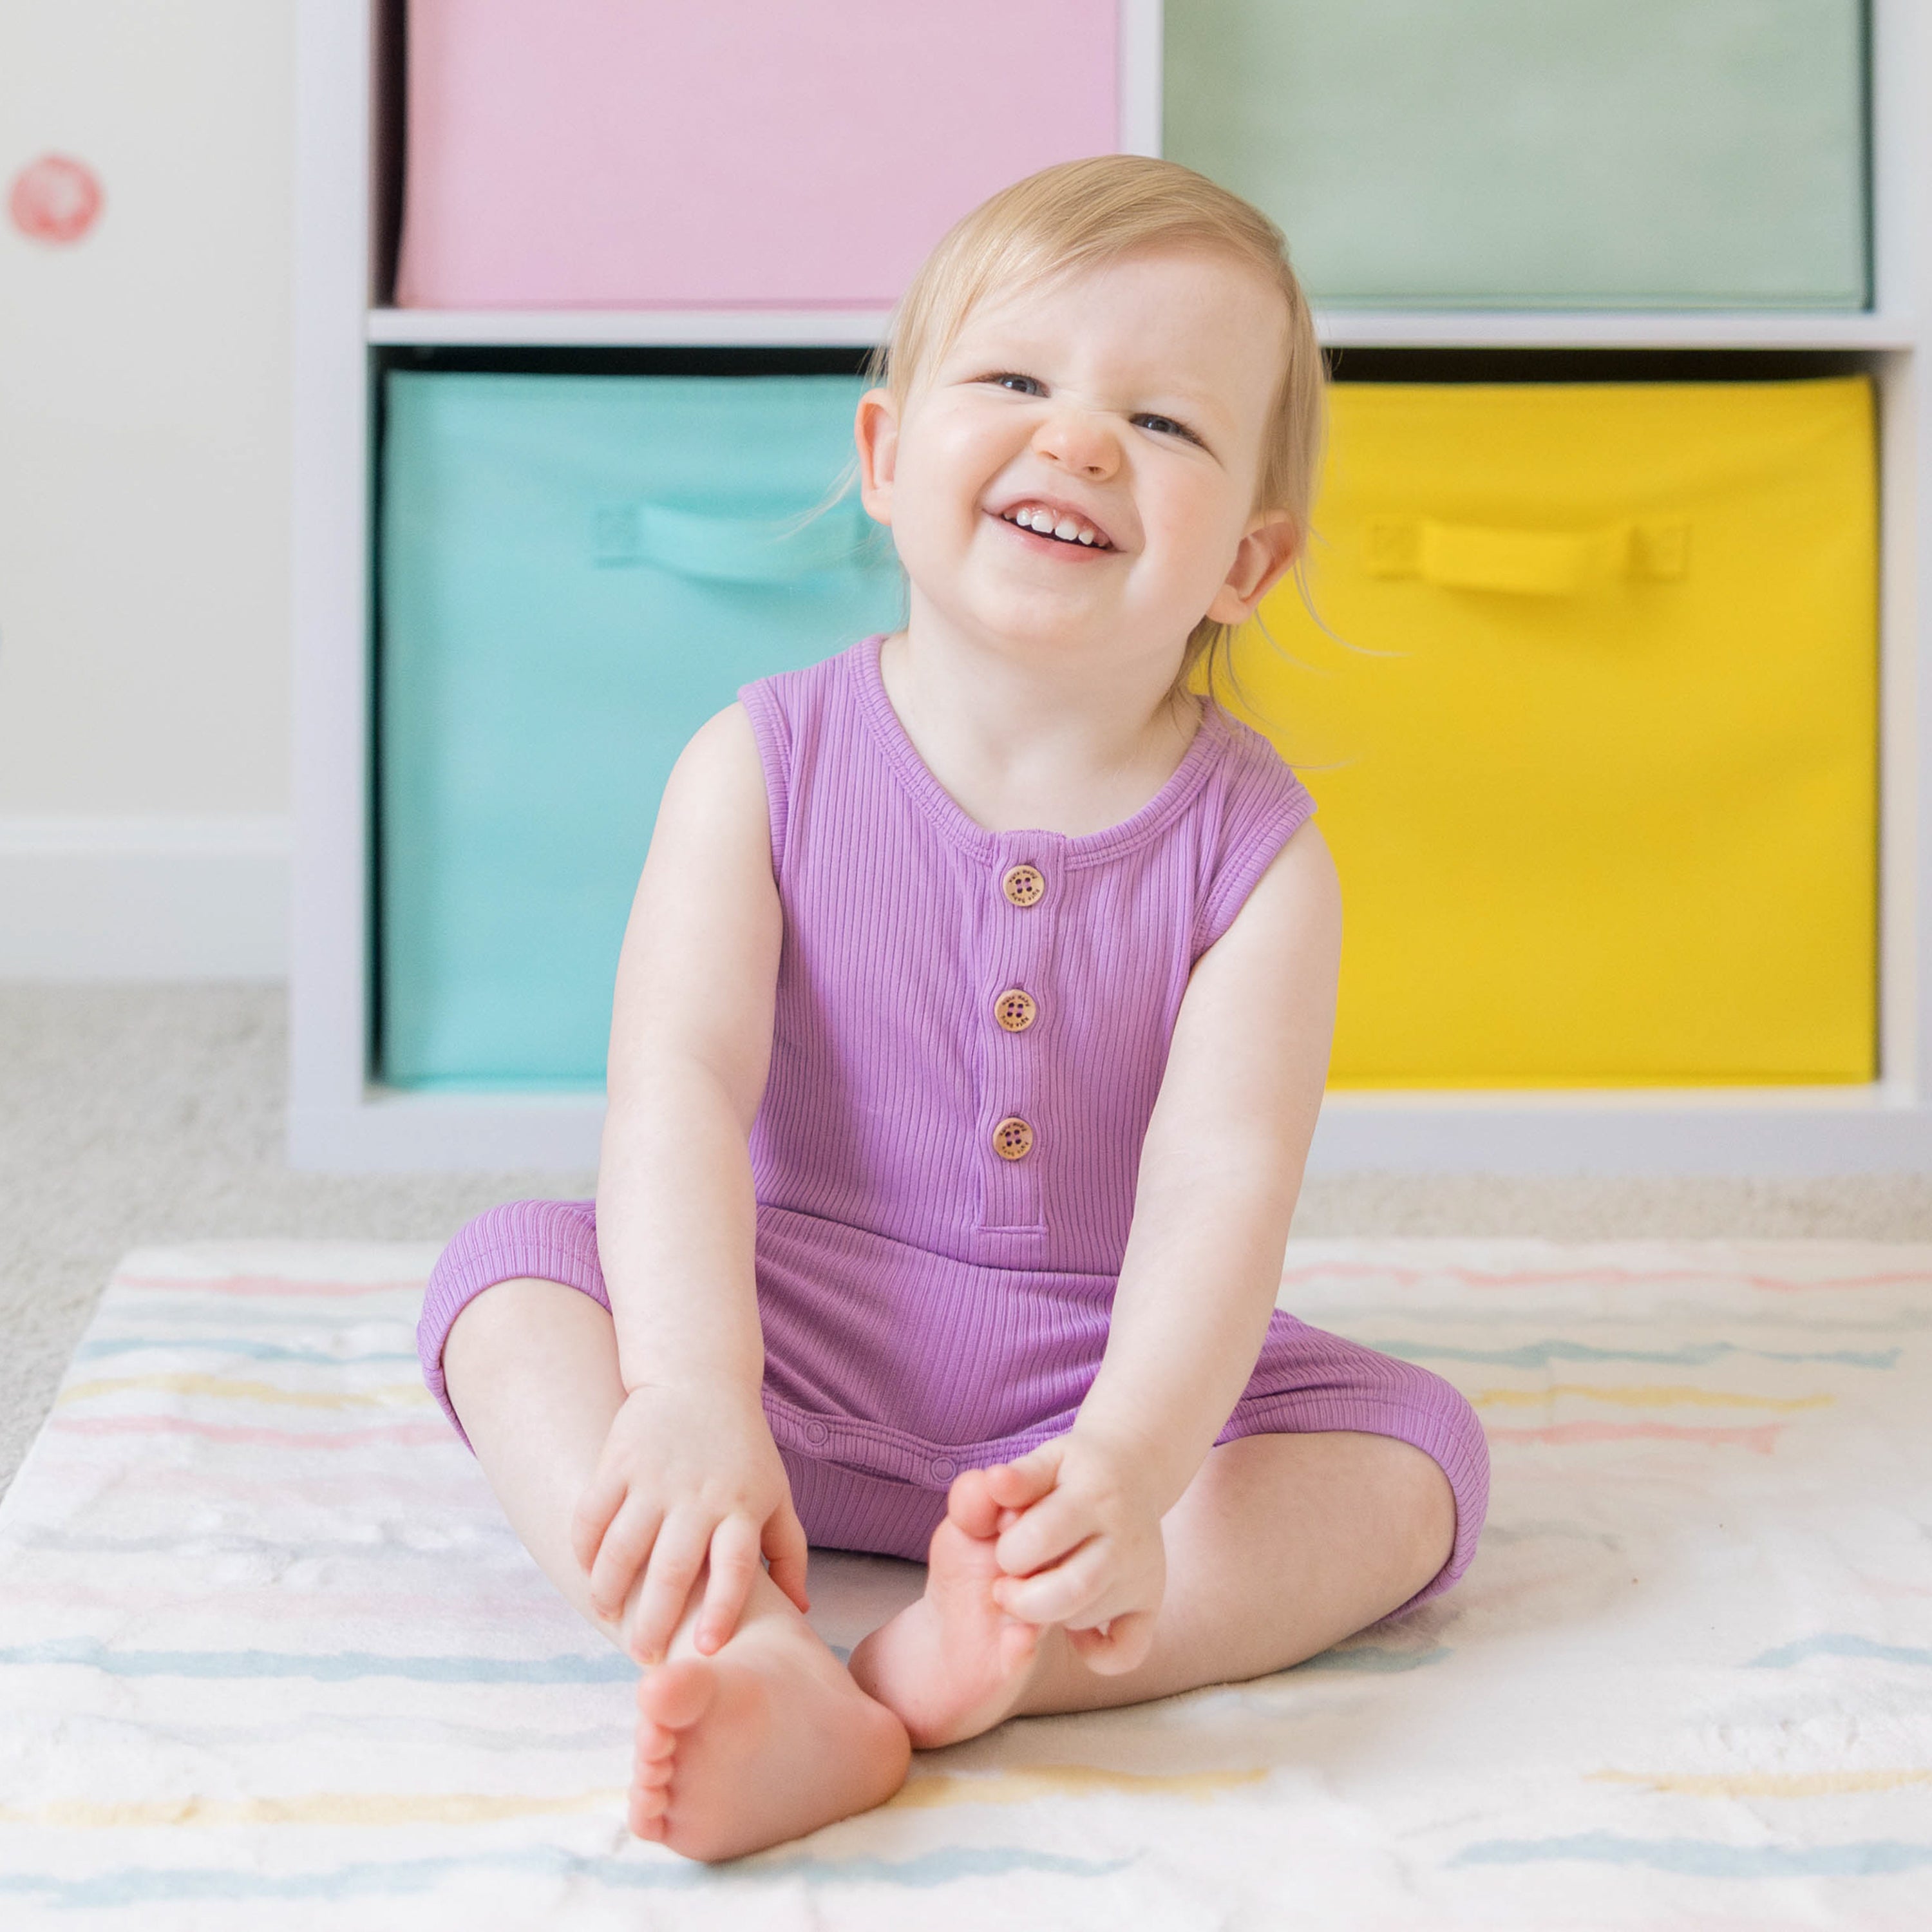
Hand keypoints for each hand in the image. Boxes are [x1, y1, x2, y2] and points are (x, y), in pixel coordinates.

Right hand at [569, 1381, 807, 1665]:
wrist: (700, 1377)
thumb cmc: (743, 1450)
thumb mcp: (776, 1494)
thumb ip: (788, 1551)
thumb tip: (800, 1610)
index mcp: (742, 1507)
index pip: (736, 1568)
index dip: (721, 1611)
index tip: (705, 1651)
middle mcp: (699, 1495)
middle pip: (674, 1569)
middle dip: (654, 1621)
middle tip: (644, 1656)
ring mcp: (656, 1477)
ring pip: (624, 1547)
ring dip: (610, 1590)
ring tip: (608, 1616)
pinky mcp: (619, 1459)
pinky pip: (593, 1513)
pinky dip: (584, 1547)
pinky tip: (586, 1571)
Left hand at [975, 1431, 1166, 1674]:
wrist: (1137, 1471)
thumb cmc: (1076, 1470)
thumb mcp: (1047, 1459)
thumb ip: (1019, 1477)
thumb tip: (993, 1482)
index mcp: (1094, 1496)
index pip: (1040, 1539)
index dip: (1008, 1551)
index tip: (1004, 1545)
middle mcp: (1125, 1538)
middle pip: (1070, 1590)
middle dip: (1021, 1599)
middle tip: (1005, 1587)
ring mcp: (1143, 1574)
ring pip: (1086, 1617)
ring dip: (1050, 1613)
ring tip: (1043, 1584)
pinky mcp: (1151, 1603)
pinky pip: (1125, 1653)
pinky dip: (1095, 1653)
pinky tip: (1077, 1627)